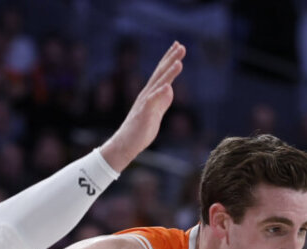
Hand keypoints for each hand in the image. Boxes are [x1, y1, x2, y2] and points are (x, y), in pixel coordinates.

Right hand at [99, 41, 184, 171]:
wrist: (125, 144)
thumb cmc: (140, 130)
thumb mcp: (155, 113)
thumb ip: (162, 101)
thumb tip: (169, 89)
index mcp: (150, 94)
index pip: (161, 73)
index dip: (169, 59)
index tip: (178, 46)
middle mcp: (147, 94)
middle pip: (160, 73)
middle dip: (171, 59)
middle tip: (181, 46)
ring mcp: (145, 103)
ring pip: (158, 85)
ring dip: (168, 73)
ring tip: (179, 62)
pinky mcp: (144, 114)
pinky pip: (152, 102)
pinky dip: (160, 93)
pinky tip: (168, 86)